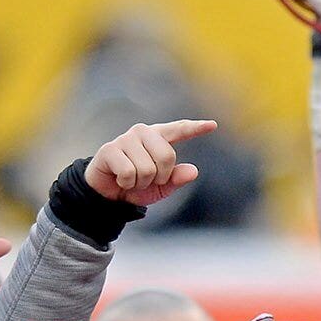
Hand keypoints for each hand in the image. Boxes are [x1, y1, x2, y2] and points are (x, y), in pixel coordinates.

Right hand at [84, 120, 218, 208]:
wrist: (107, 195)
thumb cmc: (137, 186)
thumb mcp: (161, 186)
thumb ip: (176, 178)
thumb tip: (193, 171)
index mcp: (158, 137)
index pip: (179, 130)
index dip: (196, 128)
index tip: (213, 125)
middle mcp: (143, 132)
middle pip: (167, 156)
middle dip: (160, 177)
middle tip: (146, 180)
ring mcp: (125, 139)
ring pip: (147, 168)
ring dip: (141, 183)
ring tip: (132, 180)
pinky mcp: (110, 149)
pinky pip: (129, 173)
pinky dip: (127, 184)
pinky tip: (120, 180)